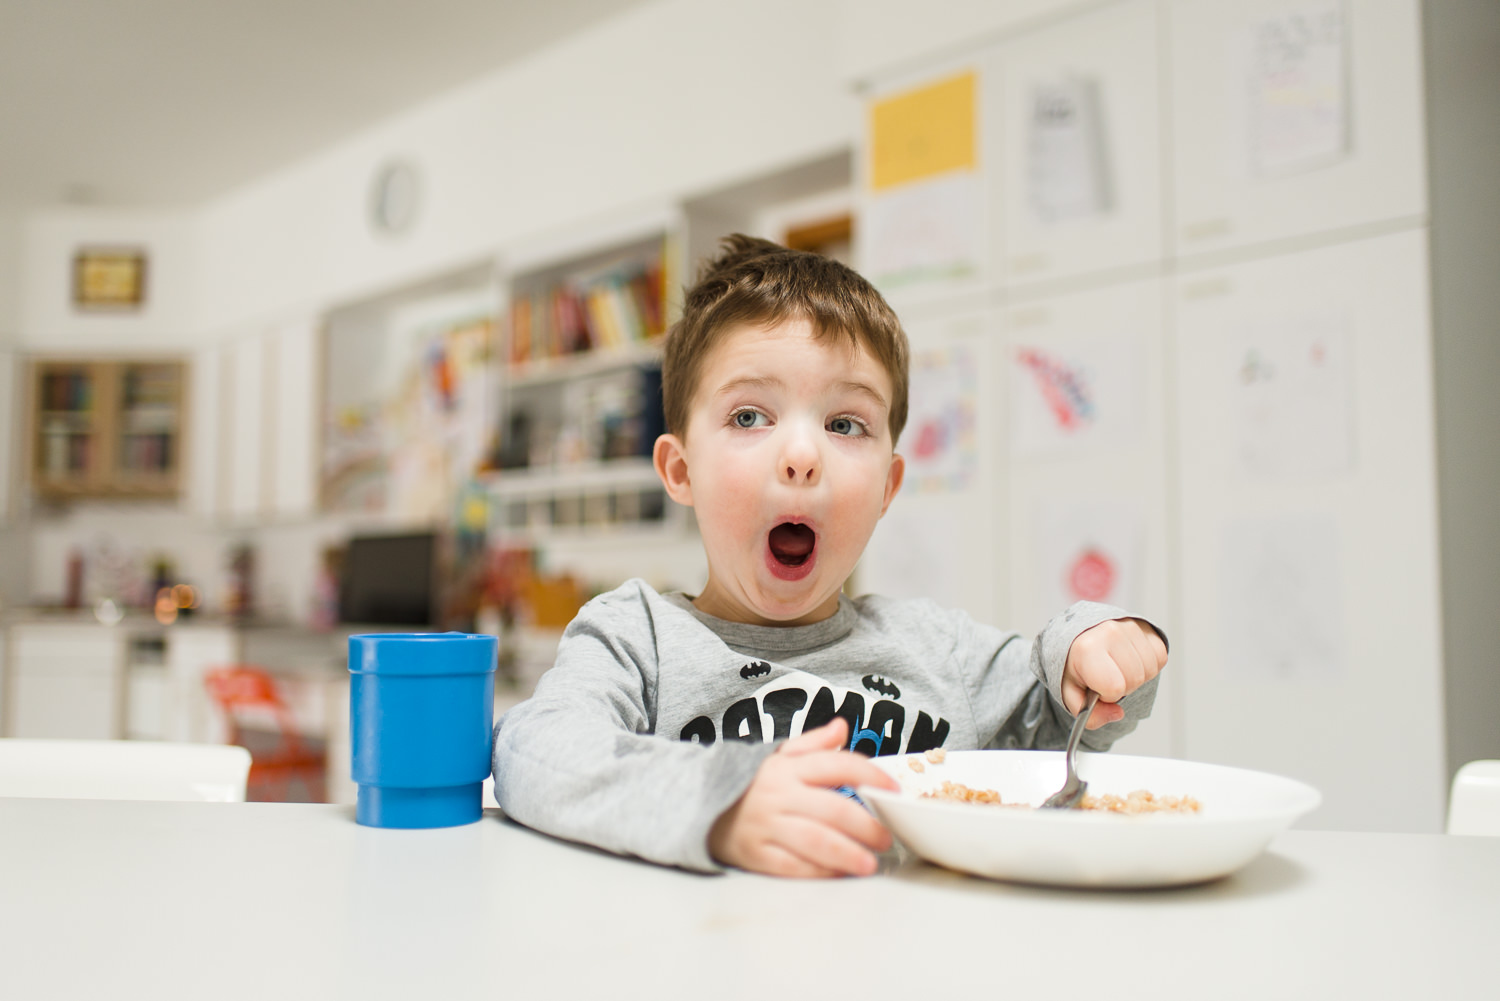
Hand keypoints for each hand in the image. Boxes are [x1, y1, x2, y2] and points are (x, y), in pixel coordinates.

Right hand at [708, 718, 898, 877]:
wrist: (701, 807)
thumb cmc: (752, 784)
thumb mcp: (778, 756)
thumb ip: (813, 744)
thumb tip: (842, 726)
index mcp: (788, 767)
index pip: (837, 764)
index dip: (870, 775)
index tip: (893, 789)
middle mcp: (778, 794)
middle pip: (833, 809)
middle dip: (867, 826)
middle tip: (885, 838)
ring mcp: (766, 825)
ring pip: (816, 841)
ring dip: (849, 854)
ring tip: (869, 863)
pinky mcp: (756, 854)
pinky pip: (794, 866)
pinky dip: (821, 871)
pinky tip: (839, 872)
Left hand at [1063, 618, 1167, 729]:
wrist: (1083, 636)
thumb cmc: (1078, 664)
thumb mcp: (1072, 694)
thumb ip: (1090, 715)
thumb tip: (1116, 713)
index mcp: (1086, 649)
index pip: (1113, 687)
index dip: (1107, 695)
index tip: (1097, 686)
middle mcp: (1109, 633)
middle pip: (1134, 679)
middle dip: (1123, 687)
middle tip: (1108, 677)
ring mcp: (1130, 627)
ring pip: (1150, 670)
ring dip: (1137, 676)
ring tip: (1119, 668)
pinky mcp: (1146, 627)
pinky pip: (1160, 657)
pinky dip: (1148, 665)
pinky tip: (1131, 661)